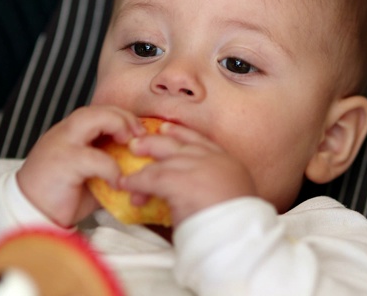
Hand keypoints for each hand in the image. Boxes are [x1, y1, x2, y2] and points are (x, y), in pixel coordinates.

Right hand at [16, 106, 144, 226]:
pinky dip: (111, 168)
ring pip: (91, 119)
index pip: (100, 112)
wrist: (31, 215)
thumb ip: (109, 165)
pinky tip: (117, 181)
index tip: (140, 133)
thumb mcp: (91, 177)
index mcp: (71, 134)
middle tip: (140, 135)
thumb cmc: (61, 197)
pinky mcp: (63, 162)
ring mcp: (61, 145)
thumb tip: (139, 167)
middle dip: (124, 117)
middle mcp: (64, 133)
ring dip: (117, 126)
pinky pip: (94, 157)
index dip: (123, 117)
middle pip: (97, 109)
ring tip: (131, 145)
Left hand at [120, 122, 256, 225]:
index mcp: (228, 162)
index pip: (200, 140)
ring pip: (163, 161)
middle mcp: (213, 159)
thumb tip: (191, 188)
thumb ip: (212, 184)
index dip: (181, 134)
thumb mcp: (230, 196)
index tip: (166, 129)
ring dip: (143, 170)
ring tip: (128, 178)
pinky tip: (127, 187)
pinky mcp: (181, 181)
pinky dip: (137, 182)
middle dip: (155, 142)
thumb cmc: (235, 226)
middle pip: (179, 144)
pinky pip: (152, 178)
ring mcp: (197, 167)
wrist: (239, 237)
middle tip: (138, 143)